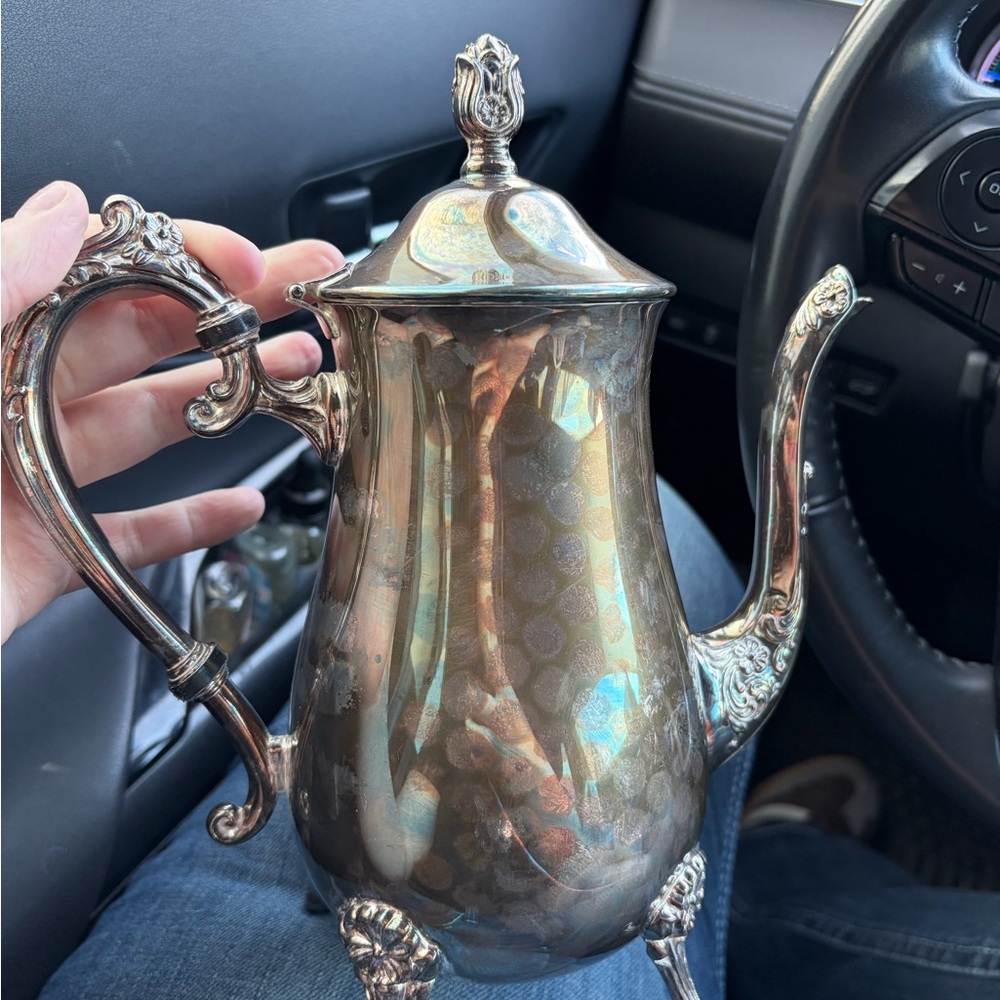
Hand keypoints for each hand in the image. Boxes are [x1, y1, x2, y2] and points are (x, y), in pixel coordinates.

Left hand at [1, 181, 343, 642]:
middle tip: (302, 300)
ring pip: (146, 429)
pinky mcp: (45, 557)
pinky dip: (190, 522)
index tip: (247, 264)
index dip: (175, 261)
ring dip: (228, 404)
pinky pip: (130, 535)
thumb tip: (60, 213)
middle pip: (135, 344)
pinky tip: (240, 504)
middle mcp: (3, 402)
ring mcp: (28, 481)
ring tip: (297, 377)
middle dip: (227, 318)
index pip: (88, 275)